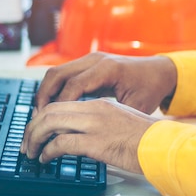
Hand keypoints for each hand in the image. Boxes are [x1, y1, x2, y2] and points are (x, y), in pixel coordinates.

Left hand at [21, 98, 155, 173]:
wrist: (163, 145)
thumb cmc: (147, 138)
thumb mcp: (121, 120)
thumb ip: (100, 121)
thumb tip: (81, 134)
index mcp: (100, 103)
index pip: (62, 102)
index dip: (43, 115)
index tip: (36, 128)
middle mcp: (94, 110)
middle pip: (51, 110)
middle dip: (32, 126)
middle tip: (26, 142)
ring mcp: (95, 125)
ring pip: (51, 123)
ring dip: (35, 138)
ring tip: (31, 152)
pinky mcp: (96, 142)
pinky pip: (61, 143)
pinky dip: (48, 151)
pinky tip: (46, 158)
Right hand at [34, 52, 177, 114]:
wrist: (159, 71)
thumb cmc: (149, 89)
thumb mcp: (135, 106)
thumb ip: (113, 118)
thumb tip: (93, 136)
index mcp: (107, 69)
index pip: (73, 85)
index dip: (59, 104)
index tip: (49, 123)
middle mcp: (95, 60)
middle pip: (57, 74)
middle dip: (43, 97)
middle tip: (36, 120)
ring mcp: (90, 59)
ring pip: (56, 72)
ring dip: (45, 93)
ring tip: (40, 115)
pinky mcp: (88, 63)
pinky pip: (64, 74)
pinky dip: (54, 89)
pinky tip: (52, 107)